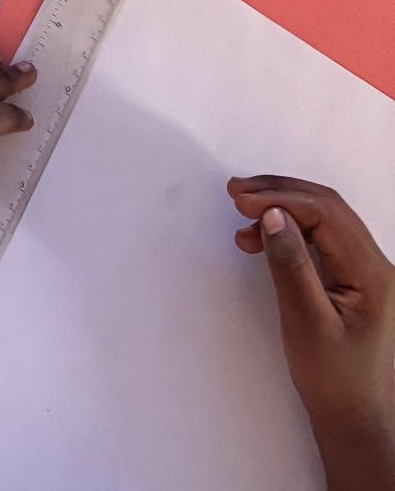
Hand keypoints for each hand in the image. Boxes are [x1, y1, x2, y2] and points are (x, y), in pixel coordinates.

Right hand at [228, 176, 394, 454]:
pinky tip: (267, 238)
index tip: (241, 201)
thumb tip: (274, 216)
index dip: (281, 199)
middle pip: (329, 209)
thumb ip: (291, 265)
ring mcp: (368, 273)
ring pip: (326, 220)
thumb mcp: (307, 322)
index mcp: (373, 274)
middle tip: (238, 193)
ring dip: (284, 209)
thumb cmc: (335, 380)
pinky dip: (293, 230)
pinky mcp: (356, 281)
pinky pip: (325, 240)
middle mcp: (377, 266)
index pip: (326, 215)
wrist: (356, 421)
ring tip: (245, 216)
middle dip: (281, 194)